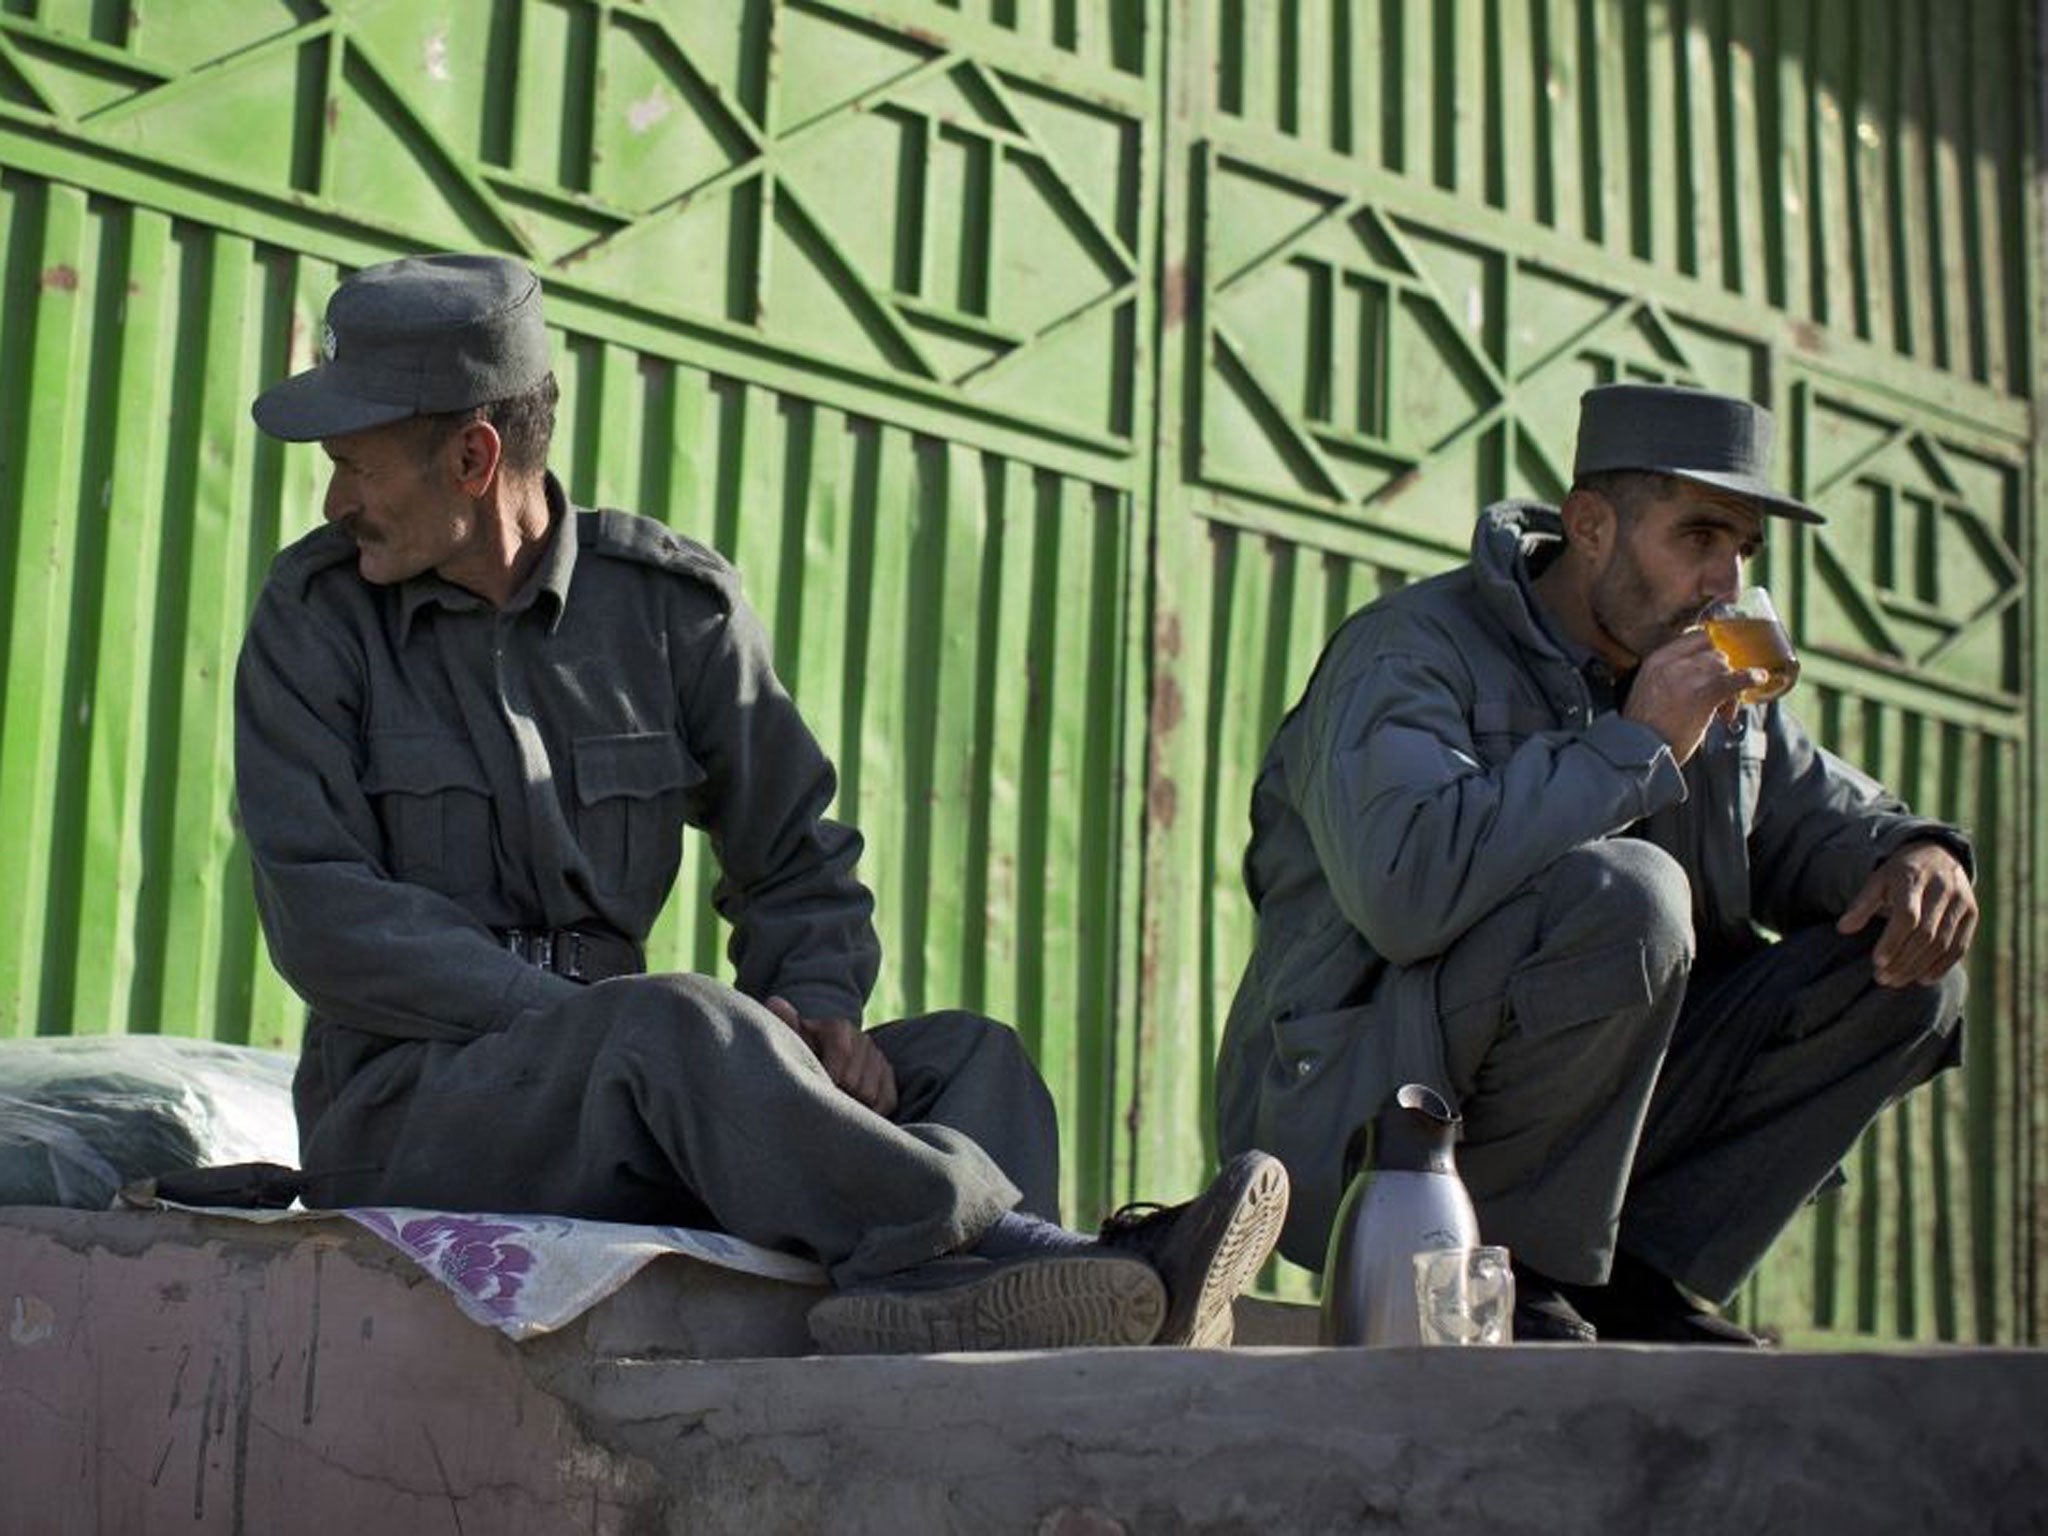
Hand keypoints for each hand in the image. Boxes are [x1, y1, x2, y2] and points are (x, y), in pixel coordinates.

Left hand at [764, 996, 897, 1115]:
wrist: (821, 1061)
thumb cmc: (803, 1055)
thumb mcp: (793, 1041)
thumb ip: (786, 1026)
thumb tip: (775, 1001)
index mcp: (839, 1028)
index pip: (841, 1051)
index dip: (830, 1075)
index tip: (817, 1089)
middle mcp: (863, 1040)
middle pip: (855, 1080)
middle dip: (838, 1095)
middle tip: (822, 1102)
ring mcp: (878, 1058)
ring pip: (870, 1093)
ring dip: (852, 1106)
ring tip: (834, 1107)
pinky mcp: (889, 1076)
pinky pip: (886, 1101)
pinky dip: (869, 1111)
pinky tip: (852, 1109)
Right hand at [1622, 630, 1763, 765]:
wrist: (1640, 750)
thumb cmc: (1643, 728)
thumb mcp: (1645, 690)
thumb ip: (1666, 676)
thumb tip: (1695, 676)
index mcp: (1656, 660)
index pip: (1694, 637)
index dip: (1712, 647)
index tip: (1718, 661)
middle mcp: (1672, 663)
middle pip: (1714, 652)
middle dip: (1722, 671)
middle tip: (1721, 696)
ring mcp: (1689, 677)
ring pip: (1725, 666)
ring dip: (1730, 686)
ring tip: (1724, 710)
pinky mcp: (1705, 694)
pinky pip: (1736, 679)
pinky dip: (1751, 677)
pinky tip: (1759, 678)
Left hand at [1836, 842, 1977, 987]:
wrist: (1940, 853)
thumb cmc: (1901, 872)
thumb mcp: (1878, 879)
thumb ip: (1862, 904)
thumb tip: (1843, 928)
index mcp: (1913, 878)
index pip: (1907, 916)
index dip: (1893, 941)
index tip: (1877, 961)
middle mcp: (1942, 889)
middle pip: (1925, 934)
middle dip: (1903, 960)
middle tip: (1882, 978)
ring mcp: (1960, 902)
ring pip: (1943, 943)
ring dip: (1919, 967)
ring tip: (1896, 981)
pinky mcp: (1972, 913)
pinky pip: (1960, 945)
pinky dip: (1942, 966)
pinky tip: (1923, 978)